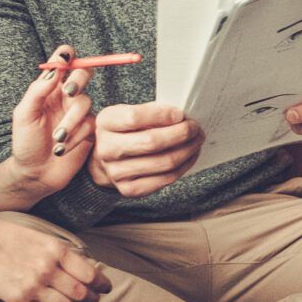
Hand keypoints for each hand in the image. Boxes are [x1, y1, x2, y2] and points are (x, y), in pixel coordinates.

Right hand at [0, 209, 111, 301]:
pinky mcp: (15, 299)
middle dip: (90, 299)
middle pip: (81, 294)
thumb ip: (57, 251)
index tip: (104, 288)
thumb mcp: (35, 234)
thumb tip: (80, 266)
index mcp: (55, 249)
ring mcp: (31, 286)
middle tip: (91, 300)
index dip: (101, 284)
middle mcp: (47, 268)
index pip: (90, 273)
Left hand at [4, 46, 95, 198]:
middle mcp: (66, 97)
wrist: (36, 174)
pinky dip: (76, 137)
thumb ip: (38, 90)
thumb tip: (57, 68)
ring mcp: (80, 113)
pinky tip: (62, 149)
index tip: (65, 57)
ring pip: (86, 103)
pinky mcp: (91, 130)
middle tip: (68, 92)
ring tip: (56, 139)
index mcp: (49, 89)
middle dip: (78, 81)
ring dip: (70, 121)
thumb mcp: (24, 114)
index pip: (62, 63)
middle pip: (84, 74)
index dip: (66, 55)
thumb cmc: (26, 143)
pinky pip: (91, 125)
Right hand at [88, 101, 203, 198]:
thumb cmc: (125, 130)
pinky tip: (190, 155)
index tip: (180, 114)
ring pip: (164, 162)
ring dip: (188, 149)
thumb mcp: (129, 112)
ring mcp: (116, 172)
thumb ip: (151, 111)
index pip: (134, 117)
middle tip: (194, 127)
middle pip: (152, 142)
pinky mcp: (130, 189)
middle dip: (181, 133)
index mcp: (106, 123)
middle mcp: (106, 149)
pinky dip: (185, 165)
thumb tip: (181, 116)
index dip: (162, 115)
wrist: (108, 158)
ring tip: (196, 140)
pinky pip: (166, 178)